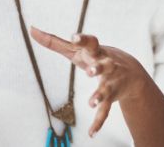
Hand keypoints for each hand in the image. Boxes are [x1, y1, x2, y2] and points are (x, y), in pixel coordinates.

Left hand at [30, 27, 150, 137]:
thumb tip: (32, 30)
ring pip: (106, 88)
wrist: (131, 73)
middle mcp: (106, 65)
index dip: (83, 40)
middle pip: (104, 65)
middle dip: (98, 68)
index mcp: (96, 51)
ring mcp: (110, 81)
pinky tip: (92, 133)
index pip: (91, 43)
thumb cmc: (96, 57)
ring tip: (91, 103)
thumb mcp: (77, 50)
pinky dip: (99, 122)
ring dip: (99, 95)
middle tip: (90, 72)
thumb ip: (54, 42)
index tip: (74, 37)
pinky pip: (106, 110)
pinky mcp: (112, 97)